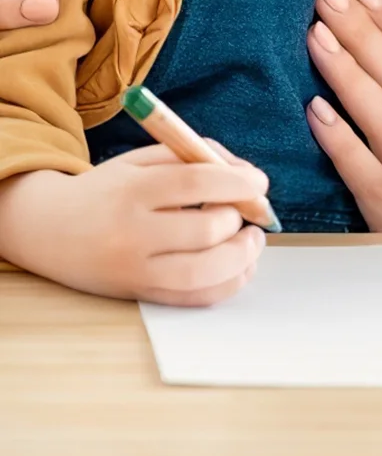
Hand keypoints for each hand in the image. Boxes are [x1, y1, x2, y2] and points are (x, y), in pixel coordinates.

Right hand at [0, 146, 266, 304]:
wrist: (48, 229)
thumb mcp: (145, 159)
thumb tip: (249, 174)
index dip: (239, 182)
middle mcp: (132, 234)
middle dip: (239, 219)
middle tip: (247, 211)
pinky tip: (239, 265)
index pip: (197, 183)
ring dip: (242, 256)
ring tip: (250, 239)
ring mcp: (134, 271)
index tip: (259, 182)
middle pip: (205, 231)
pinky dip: (227, 284)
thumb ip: (198, 155)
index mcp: (135, 190)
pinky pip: (192, 299)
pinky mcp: (138, 295)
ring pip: (203, 274)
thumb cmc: (110, 189)